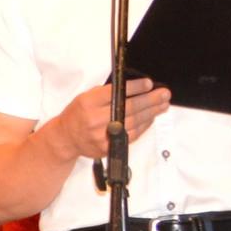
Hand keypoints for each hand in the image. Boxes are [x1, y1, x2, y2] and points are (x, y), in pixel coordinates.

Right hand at [46, 78, 168, 162]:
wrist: (66, 138)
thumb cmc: (78, 114)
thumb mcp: (86, 97)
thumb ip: (107, 93)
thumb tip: (135, 88)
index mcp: (88, 103)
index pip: (116, 93)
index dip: (135, 88)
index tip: (148, 83)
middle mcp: (94, 119)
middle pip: (129, 108)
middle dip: (150, 100)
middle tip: (164, 94)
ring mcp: (102, 135)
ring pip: (134, 122)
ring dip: (151, 113)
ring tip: (163, 104)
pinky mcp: (109, 147)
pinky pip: (132, 134)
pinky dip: (144, 125)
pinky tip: (151, 118)